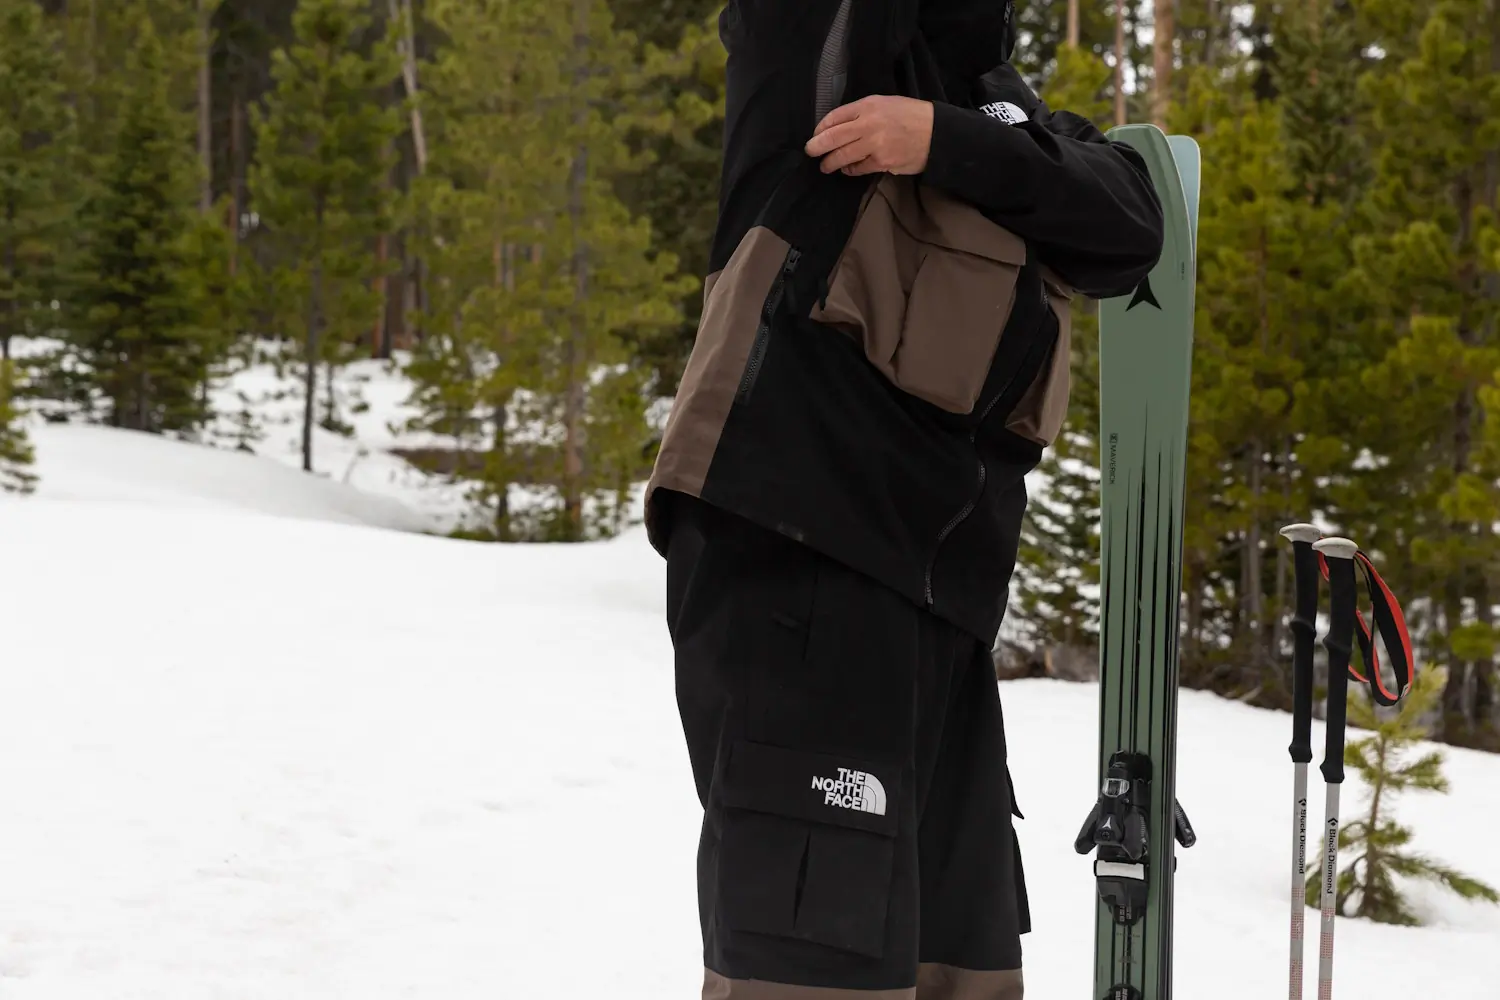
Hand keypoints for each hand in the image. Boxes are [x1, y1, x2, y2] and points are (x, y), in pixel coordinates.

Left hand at [804, 95, 933, 175]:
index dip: (821, 128)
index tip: (816, 135)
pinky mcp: (882, 162)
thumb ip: (861, 112)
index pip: (835, 117)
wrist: (935, 133)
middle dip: (817, 146)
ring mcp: (874, 144)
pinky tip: (847, 169)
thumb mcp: (885, 103)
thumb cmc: (910, 116)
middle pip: (833, 137)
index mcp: (868, 106)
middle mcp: (868, 124)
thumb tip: (837, 126)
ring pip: (842, 156)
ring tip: (825, 166)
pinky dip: (850, 170)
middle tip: (810, 151)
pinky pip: (858, 168)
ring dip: (830, 162)